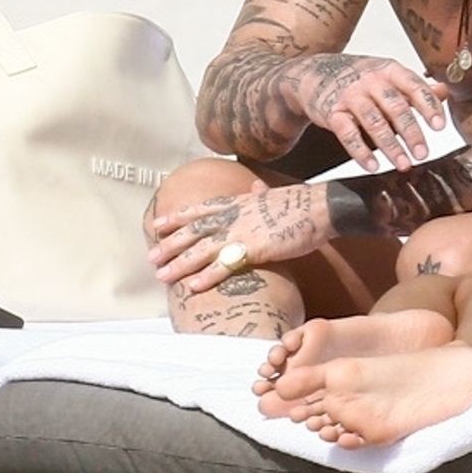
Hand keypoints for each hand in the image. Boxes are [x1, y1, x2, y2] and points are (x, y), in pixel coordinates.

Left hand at [149, 180, 329, 292]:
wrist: (320, 207)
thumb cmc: (302, 203)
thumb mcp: (274, 194)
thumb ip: (259, 193)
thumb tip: (255, 185)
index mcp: (238, 202)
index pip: (200, 210)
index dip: (177, 218)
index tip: (158, 225)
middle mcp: (234, 216)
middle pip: (194, 231)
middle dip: (171, 245)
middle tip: (152, 258)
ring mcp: (242, 232)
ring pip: (202, 250)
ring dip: (180, 264)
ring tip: (162, 276)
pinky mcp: (254, 248)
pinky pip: (224, 266)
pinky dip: (206, 276)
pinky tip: (192, 287)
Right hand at [286, 54, 448, 171]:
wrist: (314, 74)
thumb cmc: (359, 78)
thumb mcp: (388, 76)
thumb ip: (415, 87)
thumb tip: (445, 92)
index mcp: (389, 70)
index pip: (414, 87)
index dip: (428, 106)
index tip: (440, 127)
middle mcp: (371, 81)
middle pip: (396, 107)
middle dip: (412, 133)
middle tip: (423, 154)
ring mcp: (350, 96)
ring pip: (374, 122)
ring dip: (391, 146)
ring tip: (404, 165)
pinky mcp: (332, 113)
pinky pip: (348, 134)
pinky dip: (361, 152)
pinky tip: (373, 166)